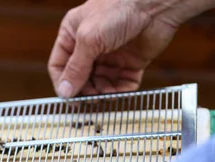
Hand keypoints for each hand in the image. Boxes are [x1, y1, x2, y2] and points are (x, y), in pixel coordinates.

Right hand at [48, 0, 214, 96]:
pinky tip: (120, 93)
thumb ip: (76, 68)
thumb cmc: (118, 7)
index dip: (62, 82)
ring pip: (100, 85)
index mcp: (73, 35)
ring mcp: (110, 57)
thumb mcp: (89, 39)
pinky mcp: (129, 63)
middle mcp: (90, 47)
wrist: (154, 4)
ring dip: (102, 93)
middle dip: (84, 90)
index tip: (68, 97)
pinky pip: (121, 84)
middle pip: (80, 79)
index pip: (59, 65)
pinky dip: (120, 92)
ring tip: (105, 96)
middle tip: (89, 99)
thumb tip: (65, 91)